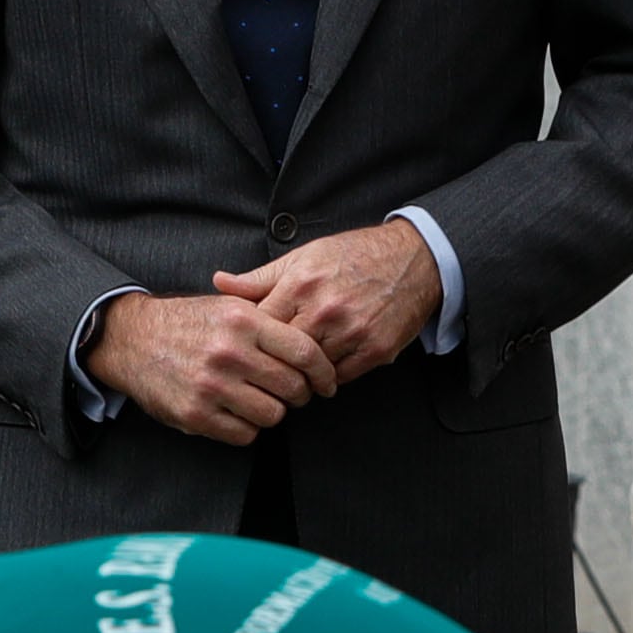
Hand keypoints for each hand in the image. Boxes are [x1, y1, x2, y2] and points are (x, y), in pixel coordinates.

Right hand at [84, 289, 325, 444]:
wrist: (132, 339)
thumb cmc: (186, 324)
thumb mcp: (226, 306)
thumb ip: (267, 319)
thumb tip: (313, 344)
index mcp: (243, 320)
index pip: (304, 350)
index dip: (323, 372)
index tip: (327, 382)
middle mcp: (229, 352)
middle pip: (293, 387)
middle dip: (298, 395)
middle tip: (289, 393)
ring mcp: (212, 386)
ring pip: (272, 415)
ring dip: (270, 412)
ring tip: (256, 400)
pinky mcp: (196, 415)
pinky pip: (245, 434)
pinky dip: (246, 428)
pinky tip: (234, 412)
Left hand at [210, 218, 440, 385]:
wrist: (413, 259)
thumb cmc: (352, 256)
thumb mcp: (302, 258)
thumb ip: (259, 278)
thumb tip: (219, 283)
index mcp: (301, 285)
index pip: (261, 327)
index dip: (251, 342)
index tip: (248, 348)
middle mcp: (325, 310)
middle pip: (283, 354)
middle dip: (274, 364)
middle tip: (267, 370)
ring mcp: (352, 331)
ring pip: (312, 370)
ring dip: (302, 374)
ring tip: (295, 372)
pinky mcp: (376, 349)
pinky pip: (341, 377)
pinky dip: (331, 376)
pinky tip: (325, 368)